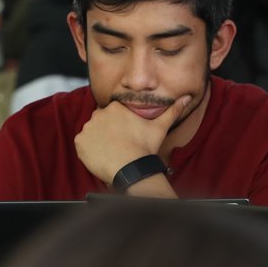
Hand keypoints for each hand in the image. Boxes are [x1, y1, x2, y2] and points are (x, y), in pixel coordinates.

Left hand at [73, 95, 190, 183]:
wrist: (132, 169)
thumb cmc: (145, 148)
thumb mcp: (160, 127)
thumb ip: (172, 110)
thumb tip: (187, 98)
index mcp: (116, 107)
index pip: (113, 114)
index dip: (119, 127)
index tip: (126, 137)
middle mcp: (99, 114)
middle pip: (101, 122)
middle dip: (108, 133)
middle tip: (120, 146)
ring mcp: (88, 128)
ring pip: (92, 133)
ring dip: (98, 141)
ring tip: (112, 152)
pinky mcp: (80, 142)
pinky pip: (82, 144)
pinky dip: (90, 151)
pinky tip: (103, 156)